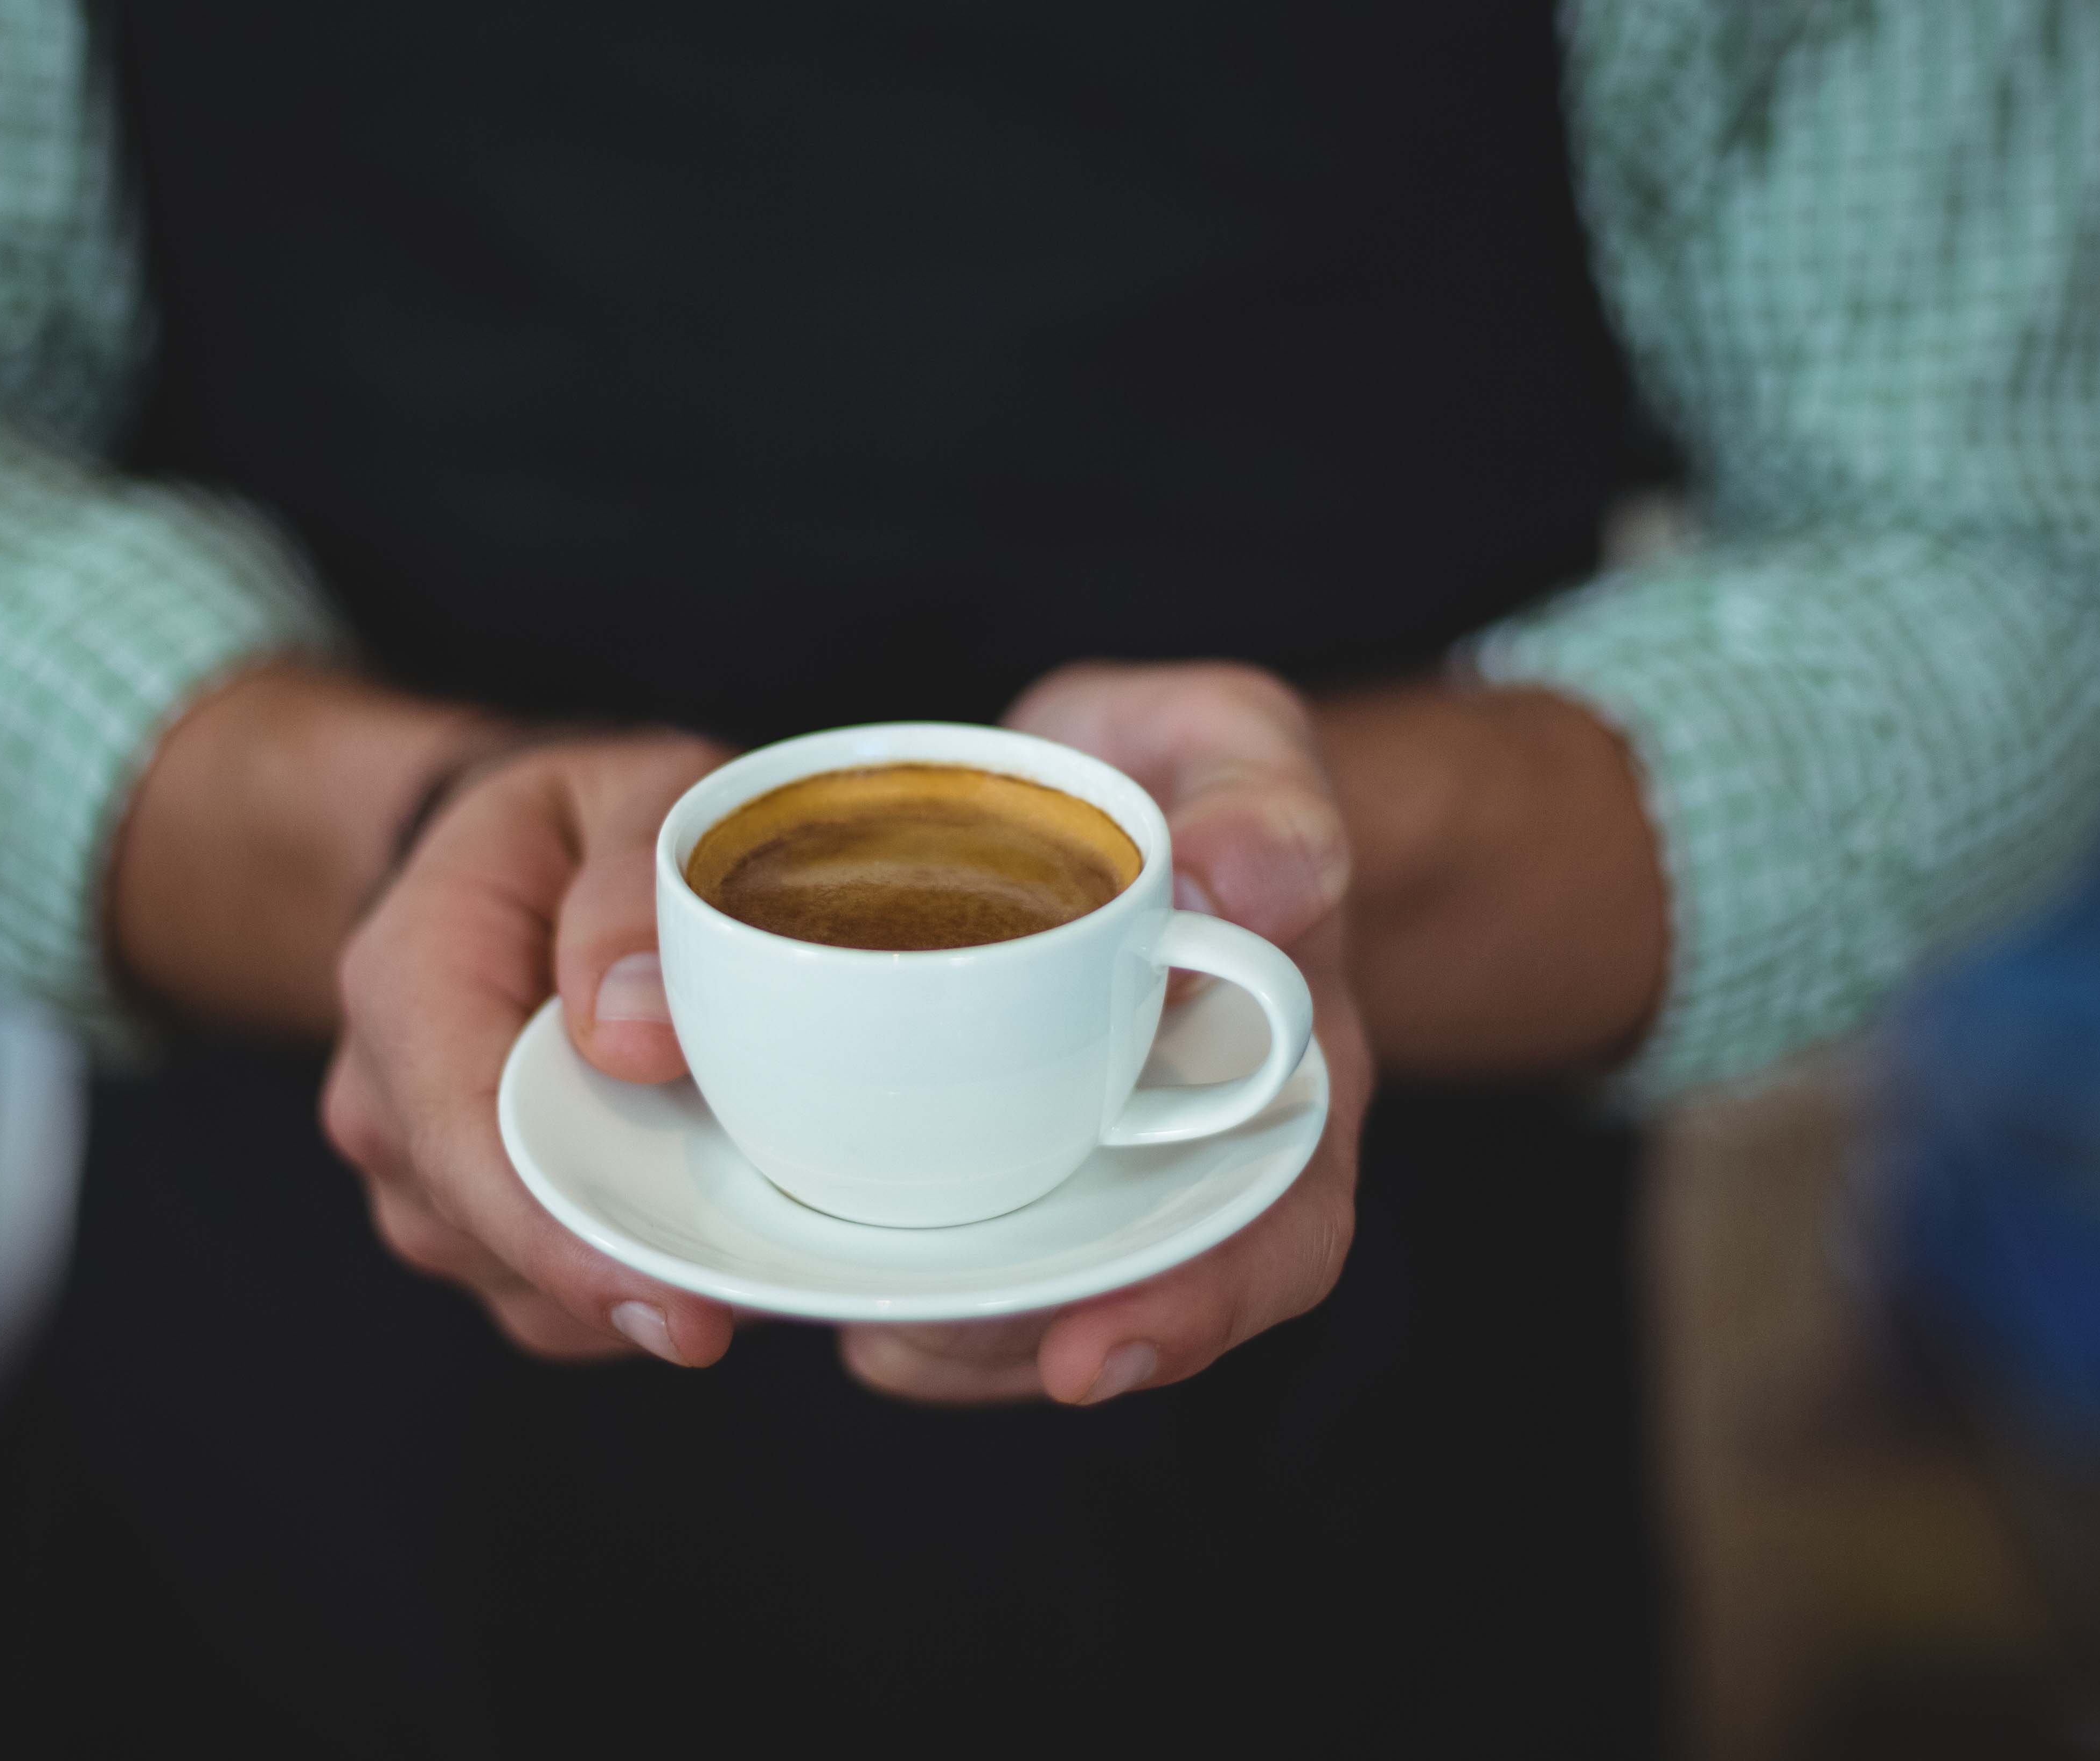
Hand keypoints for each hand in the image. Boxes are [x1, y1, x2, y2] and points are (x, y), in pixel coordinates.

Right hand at [319, 734, 744, 1365]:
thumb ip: (631, 885)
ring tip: (751, 1210)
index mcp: (405, 981)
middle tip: (778, 1276)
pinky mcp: (470, 1221)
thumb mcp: (632, 790)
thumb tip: (635, 1034)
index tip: (684, 1309)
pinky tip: (705, 1221)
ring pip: (527, 1287)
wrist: (518, 859)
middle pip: (498, 1236)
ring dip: (641, 1270)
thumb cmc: (582, 822)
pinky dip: (633, 1277)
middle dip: (635, 1269)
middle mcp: (386, 1099)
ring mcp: (418, 1173)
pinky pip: (550, 1298)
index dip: (569, 1239)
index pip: (465, 1144)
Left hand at [838, 662, 1372, 1406]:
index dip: (1200, 1307)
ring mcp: (1096, 1164)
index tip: (1090, 1351)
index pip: (1281, 1231)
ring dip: (942, 1332)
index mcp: (1285, 1080)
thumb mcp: (1243, 748)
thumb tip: (1237, 883)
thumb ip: (1264, 801)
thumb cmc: (1199, 780)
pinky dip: (888, 1266)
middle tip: (901, 1337)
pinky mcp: (1000, 1146)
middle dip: (1016, 1344)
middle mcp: (1195, 1155)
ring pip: (1033, 1291)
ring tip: (851, 1321)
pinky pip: (956, 1237)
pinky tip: (814, 1274)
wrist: (1127, 792)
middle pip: (1128, 1295)